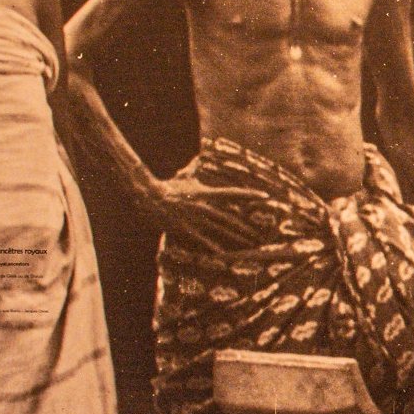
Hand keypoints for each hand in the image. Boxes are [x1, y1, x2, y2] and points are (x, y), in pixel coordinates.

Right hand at [148, 177, 266, 250]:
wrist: (149, 197)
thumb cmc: (168, 186)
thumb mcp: (183, 176)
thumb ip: (193, 169)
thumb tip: (197, 159)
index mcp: (206, 193)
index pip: (233, 193)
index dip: (250, 194)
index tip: (265, 196)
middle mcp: (204, 207)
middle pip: (230, 218)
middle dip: (246, 227)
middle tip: (260, 235)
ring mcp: (195, 219)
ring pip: (220, 231)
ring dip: (236, 238)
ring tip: (249, 244)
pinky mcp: (186, 229)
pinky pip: (203, 241)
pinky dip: (215, 248)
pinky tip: (225, 254)